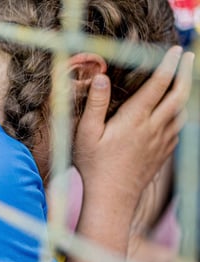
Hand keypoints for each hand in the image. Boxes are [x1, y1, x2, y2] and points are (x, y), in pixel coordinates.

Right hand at [74, 47, 193, 211]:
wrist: (113, 197)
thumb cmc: (94, 166)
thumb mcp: (86, 134)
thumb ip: (95, 104)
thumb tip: (102, 77)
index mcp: (135, 119)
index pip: (158, 85)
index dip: (168, 65)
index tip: (175, 51)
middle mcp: (154, 127)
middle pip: (179, 94)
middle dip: (186, 73)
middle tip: (189, 57)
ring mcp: (162, 140)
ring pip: (182, 111)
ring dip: (186, 92)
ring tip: (184, 80)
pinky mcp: (164, 152)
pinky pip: (178, 128)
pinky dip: (180, 113)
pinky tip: (175, 111)